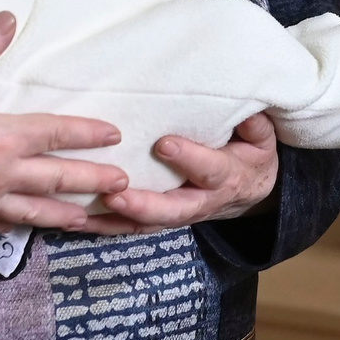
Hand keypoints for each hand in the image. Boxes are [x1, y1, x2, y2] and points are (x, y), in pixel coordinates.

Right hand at [0, 13, 132, 233]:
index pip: (55, 134)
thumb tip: (8, 17)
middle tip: (125, 186)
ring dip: (64, 215)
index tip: (115, 135)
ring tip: (89, 220)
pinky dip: (19, 228)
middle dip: (93, 181)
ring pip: (33, 212)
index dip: (87, 133)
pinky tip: (27, 229)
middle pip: (56, 179)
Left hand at [96, 114, 280, 232]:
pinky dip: (107, 227)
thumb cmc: (250, 153)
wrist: (251, 191)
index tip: (163, 144)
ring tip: (87, 213)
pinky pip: (135, 227)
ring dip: (118, 220)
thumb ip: (253, 124)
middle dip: (145, 205)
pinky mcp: (162, 219)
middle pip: (174, 209)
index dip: (189, 158)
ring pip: (150, 224)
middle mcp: (203, 200)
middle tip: (116, 195)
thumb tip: (243, 111)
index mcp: (228, 176)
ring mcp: (180, 213)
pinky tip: (78, 220)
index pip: (209, 169)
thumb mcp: (262, 137)